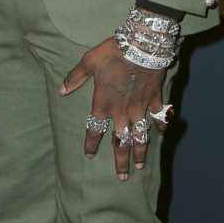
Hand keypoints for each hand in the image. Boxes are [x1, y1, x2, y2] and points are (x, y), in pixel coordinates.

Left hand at [59, 36, 168, 179]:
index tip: (90, 156)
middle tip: (122, 176)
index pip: (95, 130)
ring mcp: (140, 108)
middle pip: (121, 142)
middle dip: (121, 160)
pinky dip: (161, 125)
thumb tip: (61, 90)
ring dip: (141, 151)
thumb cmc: (112, 53)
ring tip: (140, 165)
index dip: (91, 144)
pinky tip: (162, 133)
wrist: (142, 46)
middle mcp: (122, 112)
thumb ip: (75, 78)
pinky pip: (159, 117)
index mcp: (104, 104)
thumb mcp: (89, 62)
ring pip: (141, 136)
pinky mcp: (155, 100)